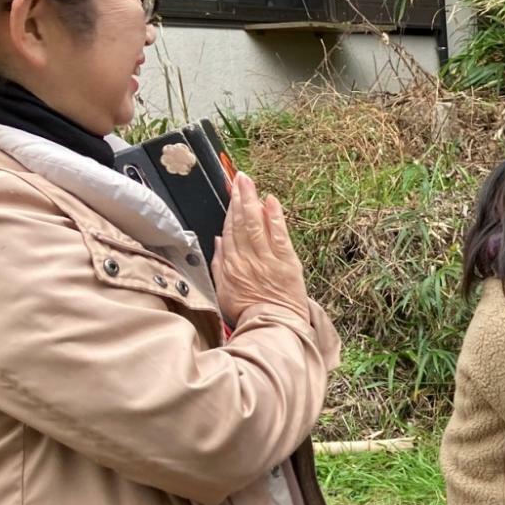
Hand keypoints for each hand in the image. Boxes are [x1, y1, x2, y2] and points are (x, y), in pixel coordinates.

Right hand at [211, 174, 309, 327]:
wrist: (272, 326)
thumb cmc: (248, 313)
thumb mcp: (223, 291)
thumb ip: (219, 265)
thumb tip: (218, 241)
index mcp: (230, 265)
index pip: (229, 231)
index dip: (229, 210)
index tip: (230, 193)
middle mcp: (245, 258)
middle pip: (240, 222)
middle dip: (239, 197)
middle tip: (239, 177)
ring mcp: (266, 259)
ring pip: (256, 224)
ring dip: (252, 200)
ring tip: (249, 181)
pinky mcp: (286, 262)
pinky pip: (278, 234)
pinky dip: (274, 216)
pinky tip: (270, 200)